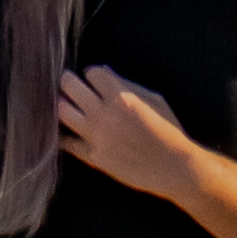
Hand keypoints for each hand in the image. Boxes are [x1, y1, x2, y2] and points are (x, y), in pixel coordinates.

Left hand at [52, 61, 196, 196]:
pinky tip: (68, 132)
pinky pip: (67, 142)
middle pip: (69, 86)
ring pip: (62, 112)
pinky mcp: (93, 157)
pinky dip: (65, 135)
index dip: (93, 74)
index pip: (91, 72)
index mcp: (121, 97)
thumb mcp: (154, 99)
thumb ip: (126, 84)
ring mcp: (96, 137)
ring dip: (63, 105)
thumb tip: (103, 70)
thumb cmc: (168, 130)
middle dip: (69, 81)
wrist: (174, 167)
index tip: (95, 79)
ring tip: (67, 105)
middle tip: (70, 84)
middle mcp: (104, 115)